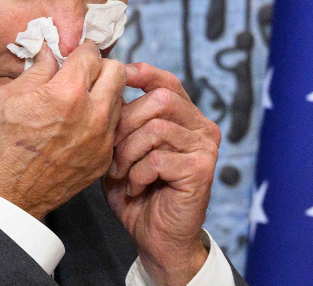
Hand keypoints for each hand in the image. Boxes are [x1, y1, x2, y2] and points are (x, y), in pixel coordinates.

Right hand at [0, 41, 126, 219]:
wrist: (5, 197)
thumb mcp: (6, 97)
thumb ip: (36, 70)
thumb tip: (50, 53)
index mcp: (67, 94)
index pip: (91, 54)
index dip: (80, 50)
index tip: (75, 53)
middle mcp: (92, 115)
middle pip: (117, 72)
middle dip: (100, 66)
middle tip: (84, 72)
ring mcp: (102, 140)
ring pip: (120, 99)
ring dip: (105, 92)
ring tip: (82, 99)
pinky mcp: (103, 159)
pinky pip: (114, 128)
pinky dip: (102, 120)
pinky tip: (81, 124)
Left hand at [103, 63, 221, 285]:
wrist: (156, 238)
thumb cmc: (138, 191)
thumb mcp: (125, 148)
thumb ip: (123, 119)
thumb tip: (107, 85)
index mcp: (186, 117)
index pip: (167, 82)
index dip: (143, 74)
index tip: (119, 76)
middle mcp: (202, 128)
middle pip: (160, 100)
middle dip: (126, 123)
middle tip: (111, 150)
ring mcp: (205, 148)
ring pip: (156, 128)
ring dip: (129, 153)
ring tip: (121, 173)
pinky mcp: (201, 169)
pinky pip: (158, 158)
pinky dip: (138, 174)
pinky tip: (135, 187)